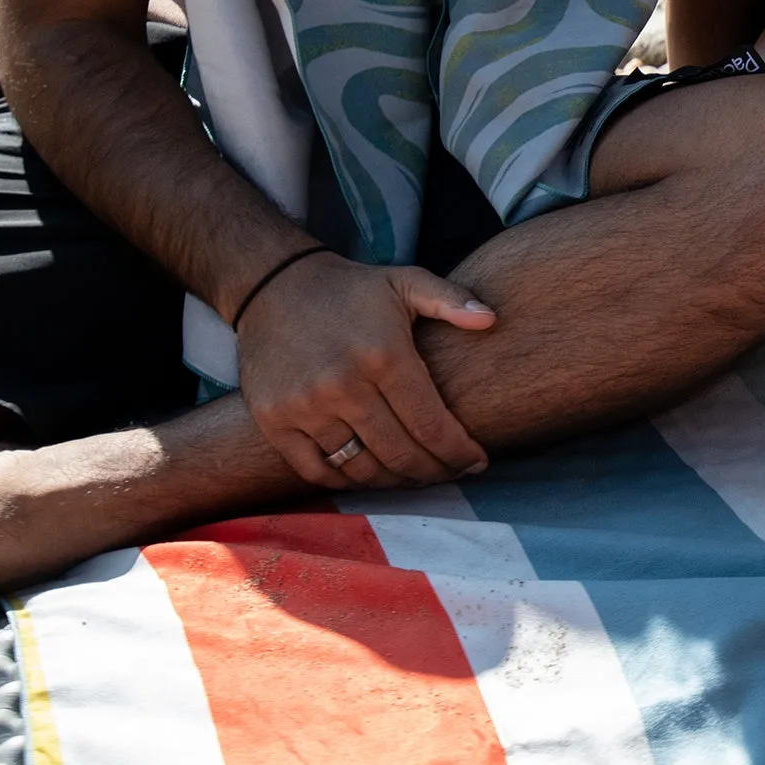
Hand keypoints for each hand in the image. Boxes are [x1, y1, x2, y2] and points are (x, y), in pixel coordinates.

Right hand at [235, 251, 496, 488]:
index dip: (459, 451)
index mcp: (384, 356)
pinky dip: (347, 483)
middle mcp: (343, 386)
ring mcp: (304, 407)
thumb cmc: (352, 290)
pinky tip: (371, 475)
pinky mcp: (273, 421)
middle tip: (451, 473)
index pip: (431, 425)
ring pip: (361, 468)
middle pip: (400, 454)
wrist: (273, 286)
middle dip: (434, 472)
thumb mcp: (405, 281)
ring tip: (416, 476)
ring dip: (395, 481)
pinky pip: (317, 471)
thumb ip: (451, 299)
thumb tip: (491, 320)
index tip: (477, 461)